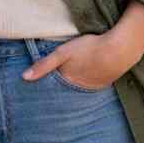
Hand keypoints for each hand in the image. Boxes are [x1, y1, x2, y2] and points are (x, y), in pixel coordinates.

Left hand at [22, 33, 136, 89]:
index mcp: (68, 81)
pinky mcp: (104, 83)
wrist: (119, 50)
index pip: (54, 89)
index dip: (46, 89)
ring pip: (79, 90)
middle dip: (59, 91)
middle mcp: (80, 88)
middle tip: (50, 94)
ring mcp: (94, 86)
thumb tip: (24, 78)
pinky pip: (92, 86)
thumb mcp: (62, 53)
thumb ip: (44, 65)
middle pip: (66, 91)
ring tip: (67, 85)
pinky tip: (86, 77)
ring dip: (74, 87)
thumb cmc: (88, 48)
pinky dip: (86, 83)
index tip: (37, 93)